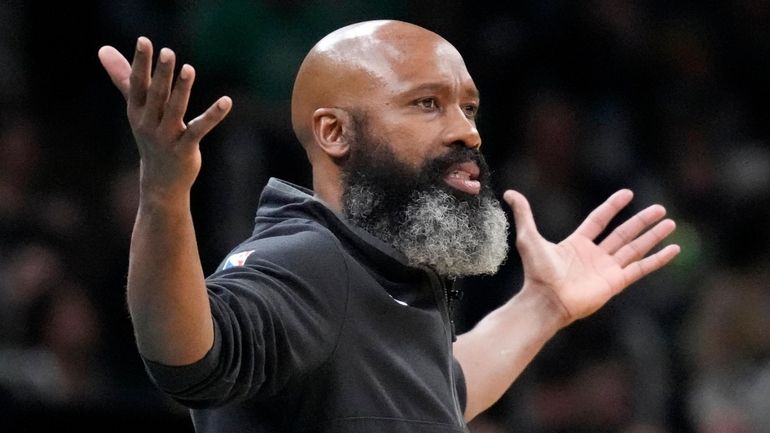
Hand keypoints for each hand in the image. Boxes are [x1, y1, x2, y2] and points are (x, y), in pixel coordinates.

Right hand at [98, 37, 231, 197]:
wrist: (160, 181)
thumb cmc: (150, 136)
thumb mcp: (136, 108)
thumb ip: (123, 78)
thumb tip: (103, 49)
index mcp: (137, 111)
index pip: (137, 84)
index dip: (140, 63)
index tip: (144, 40)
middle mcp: (149, 123)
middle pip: (156, 95)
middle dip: (161, 74)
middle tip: (167, 52)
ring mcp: (167, 137)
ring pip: (175, 110)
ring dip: (182, 90)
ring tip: (189, 68)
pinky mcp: (185, 149)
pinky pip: (199, 129)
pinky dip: (213, 115)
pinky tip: (227, 101)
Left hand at [504, 189, 679, 326]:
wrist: (546, 300)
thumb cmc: (537, 272)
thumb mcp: (529, 238)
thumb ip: (524, 215)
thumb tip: (510, 193)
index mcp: (578, 244)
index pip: (599, 220)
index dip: (613, 207)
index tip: (628, 194)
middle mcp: (595, 255)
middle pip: (624, 233)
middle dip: (642, 221)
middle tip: (661, 209)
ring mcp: (607, 269)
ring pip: (635, 248)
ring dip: (653, 236)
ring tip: (670, 223)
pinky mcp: (615, 282)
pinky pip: (641, 268)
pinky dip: (657, 259)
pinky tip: (673, 249)